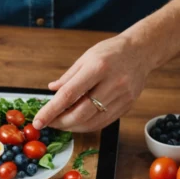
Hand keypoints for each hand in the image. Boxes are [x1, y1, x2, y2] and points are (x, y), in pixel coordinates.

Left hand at [33, 35, 151, 132]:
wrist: (141, 51)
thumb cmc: (111, 52)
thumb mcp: (86, 57)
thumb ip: (68, 77)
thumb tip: (51, 90)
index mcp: (97, 68)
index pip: (68, 95)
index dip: (51, 111)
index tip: (38, 121)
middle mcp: (112, 84)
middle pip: (81, 113)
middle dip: (61, 123)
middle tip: (49, 123)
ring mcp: (122, 97)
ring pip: (92, 122)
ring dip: (73, 127)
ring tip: (61, 123)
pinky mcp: (127, 105)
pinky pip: (103, 122)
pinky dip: (87, 126)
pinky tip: (77, 123)